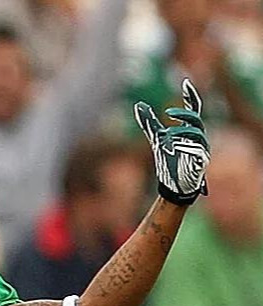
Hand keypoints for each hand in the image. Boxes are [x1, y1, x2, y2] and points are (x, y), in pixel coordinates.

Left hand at [134, 79, 209, 204]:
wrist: (173, 185)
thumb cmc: (168, 161)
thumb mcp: (157, 139)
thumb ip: (150, 123)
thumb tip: (139, 105)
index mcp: (189, 129)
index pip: (194, 108)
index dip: (190, 96)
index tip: (185, 83)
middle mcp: (198, 136)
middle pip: (195, 119)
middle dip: (183, 114)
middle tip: (167, 114)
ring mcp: (202, 147)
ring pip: (196, 134)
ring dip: (181, 132)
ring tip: (165, 136)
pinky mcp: (201, 160)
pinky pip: (197, 150)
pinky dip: (186, 147)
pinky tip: (174, 147)